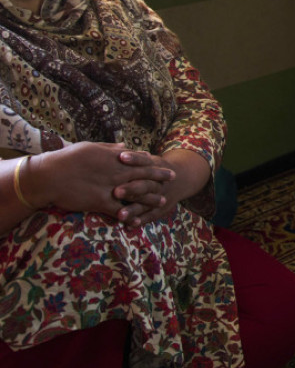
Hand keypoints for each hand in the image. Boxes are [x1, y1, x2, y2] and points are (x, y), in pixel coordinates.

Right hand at [28, 142, 173, 219]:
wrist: (48, 176)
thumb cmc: (68, 159)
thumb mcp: (91, 147)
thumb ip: (110, 148)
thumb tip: (125, 146)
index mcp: (114, 157)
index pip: (139, 159)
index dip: (152, 162)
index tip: (162, 163)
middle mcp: (116, 171)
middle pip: (144, 174)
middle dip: (160, 177)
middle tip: (173, 178)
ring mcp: (110, 187)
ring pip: (137, 194)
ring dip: (150, 199)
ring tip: (162, 202)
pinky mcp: (101, 202)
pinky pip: (119, 211)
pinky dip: (129, 216)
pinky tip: (137, 221)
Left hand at [114, 148, 210, 226]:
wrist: (182, 178)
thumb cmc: (156, 168)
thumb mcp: (151, 159)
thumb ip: (135, 157)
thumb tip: (117, 147)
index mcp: (156, 167)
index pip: (145, 161)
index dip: (134, 159)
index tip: (120, 157)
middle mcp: (159, 182)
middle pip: (145, 185)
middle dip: (132, 189)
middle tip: (116, 192)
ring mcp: (161, 196)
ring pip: (147, 203)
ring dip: (134, 209)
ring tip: (120, 215)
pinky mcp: (161, 209)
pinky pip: (151, 216)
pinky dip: (141, 220)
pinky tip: (129, 226)